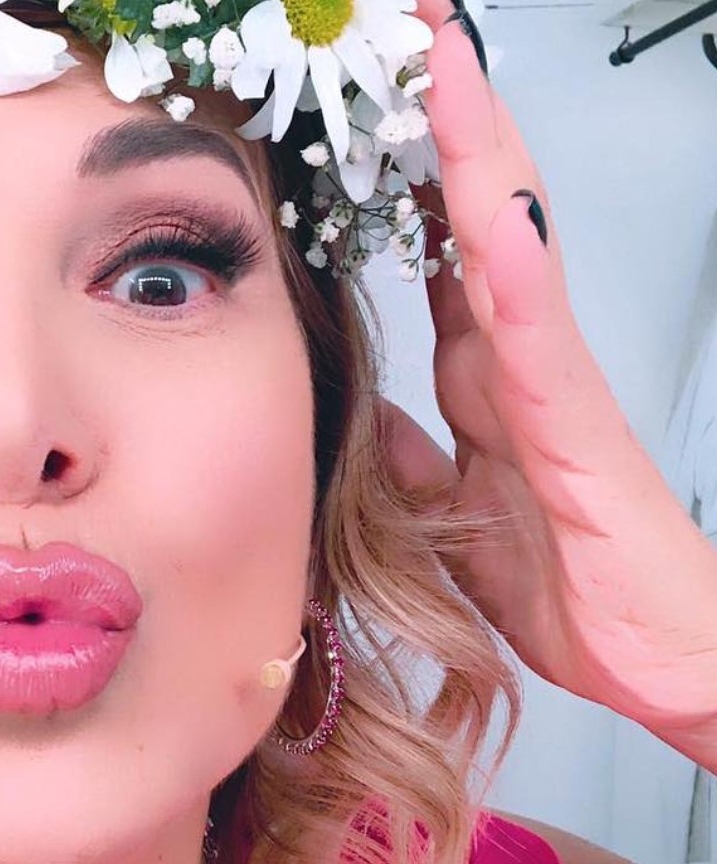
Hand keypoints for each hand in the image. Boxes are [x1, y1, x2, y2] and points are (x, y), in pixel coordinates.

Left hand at [381, 0, 716, 757]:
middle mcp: (516, 353)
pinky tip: (490, 209)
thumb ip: (410, 453)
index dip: (403, 170)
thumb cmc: (566, 579)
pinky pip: (539, 332)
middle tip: (412, 28)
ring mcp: (551, 376)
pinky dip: (513, 265)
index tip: (364, 99)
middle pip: (476, 210)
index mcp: (484, 370)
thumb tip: (362, 412)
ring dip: (477, 148)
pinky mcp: (577, 423)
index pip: (437, 245)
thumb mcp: (450, 509)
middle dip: (444, 116)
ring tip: (444, 61)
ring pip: (511, 239)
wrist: (648, 654)